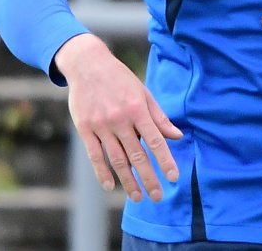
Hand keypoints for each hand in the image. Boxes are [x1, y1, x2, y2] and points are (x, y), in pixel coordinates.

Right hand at [55, 34, 182, 200]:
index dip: (165, 160)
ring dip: (128, 180)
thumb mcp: (144, 93)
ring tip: (138, 197)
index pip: (155, 141)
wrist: (87, 64)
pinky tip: (111, 186)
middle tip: (158, 197)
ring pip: (117, 159)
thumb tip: (177, 136)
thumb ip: (159, 117)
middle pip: (137, 155)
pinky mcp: (85, 129)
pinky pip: (95, 155)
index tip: (173, 177)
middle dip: (149, 178)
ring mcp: (101, 125)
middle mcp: (120, 119)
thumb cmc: (120, 79)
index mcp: (138, 109)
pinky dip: (102, 172)